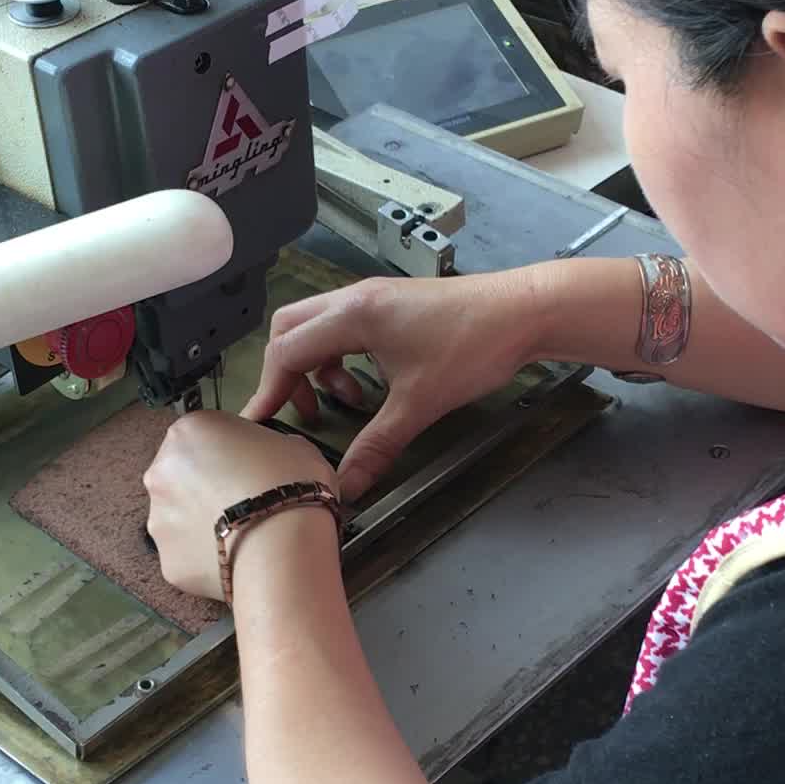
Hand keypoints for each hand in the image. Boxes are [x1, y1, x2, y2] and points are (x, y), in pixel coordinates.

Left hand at [144, 412, 337, 601]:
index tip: (249, 467)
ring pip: (179, 516)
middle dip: (206, 485)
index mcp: (190, 430)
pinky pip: (186, 554)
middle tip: (244, 501)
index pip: (204, 434)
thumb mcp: (296, 445)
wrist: (284, 549)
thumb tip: (271, 458)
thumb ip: (270, 446)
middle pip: (182, 474)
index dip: (230, 451)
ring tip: (242, 535)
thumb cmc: (292, 487)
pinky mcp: (166, 558)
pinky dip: (205, 556)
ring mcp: (159, 517)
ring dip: (202, 522)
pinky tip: (235, 559)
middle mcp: (162, 470)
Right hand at [244, 272, 533, 500]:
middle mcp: (355, 298)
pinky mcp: (392, 303)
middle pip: (291, 328)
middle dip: (287, 372)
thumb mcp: (420, 404)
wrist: (524, 311)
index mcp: (353, 315)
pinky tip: (372, 384)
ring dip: (319, 365)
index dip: (269, 389)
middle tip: (303, 412)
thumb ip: (377, 445)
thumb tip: (347, 486)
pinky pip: (345, 326)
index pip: (287, 350)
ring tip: (349, 401)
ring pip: (318, 326)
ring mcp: (374, 297)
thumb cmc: (473, 349)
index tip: (260, 423)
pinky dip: (343, 356)